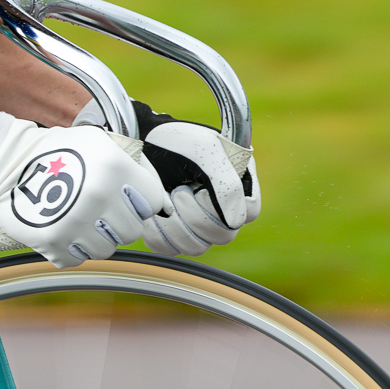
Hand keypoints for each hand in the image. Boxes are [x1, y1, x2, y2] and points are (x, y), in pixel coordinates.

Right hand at [0, 111, 170, 266]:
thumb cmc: (59, 153)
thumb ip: (133, 165)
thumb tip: (163, 201)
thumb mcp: (99, 142)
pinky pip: (77, 259)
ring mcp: (75, 221)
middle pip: (131, 231)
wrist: (8, 164)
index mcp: (115, 168)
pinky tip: (62, 229)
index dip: (140, 203)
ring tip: (79, 219)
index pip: (152, 203)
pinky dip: (71, 249)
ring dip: (95, 238)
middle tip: (99, 211)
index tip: (125, 200)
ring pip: (106, 250)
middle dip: (118, 223)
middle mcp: (98, 196)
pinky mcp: (53, 242)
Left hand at [130, 104, 260, 257]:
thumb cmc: (176, 139)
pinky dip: (158, 233)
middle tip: (177, 190)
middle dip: (194, 215)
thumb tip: (235, 223)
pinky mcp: (173, 232)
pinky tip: (153, 213)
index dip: (224, 206)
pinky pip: (171, 249)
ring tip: (165, 198)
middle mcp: (223, 206)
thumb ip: (227, 185)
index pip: (249, 213)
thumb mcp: (205, 151)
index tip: (199, 188)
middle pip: (223, 235)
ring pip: (197, 247)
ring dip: (175, 225)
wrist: (140, 140)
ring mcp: (198, 223)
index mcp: (239, 183)